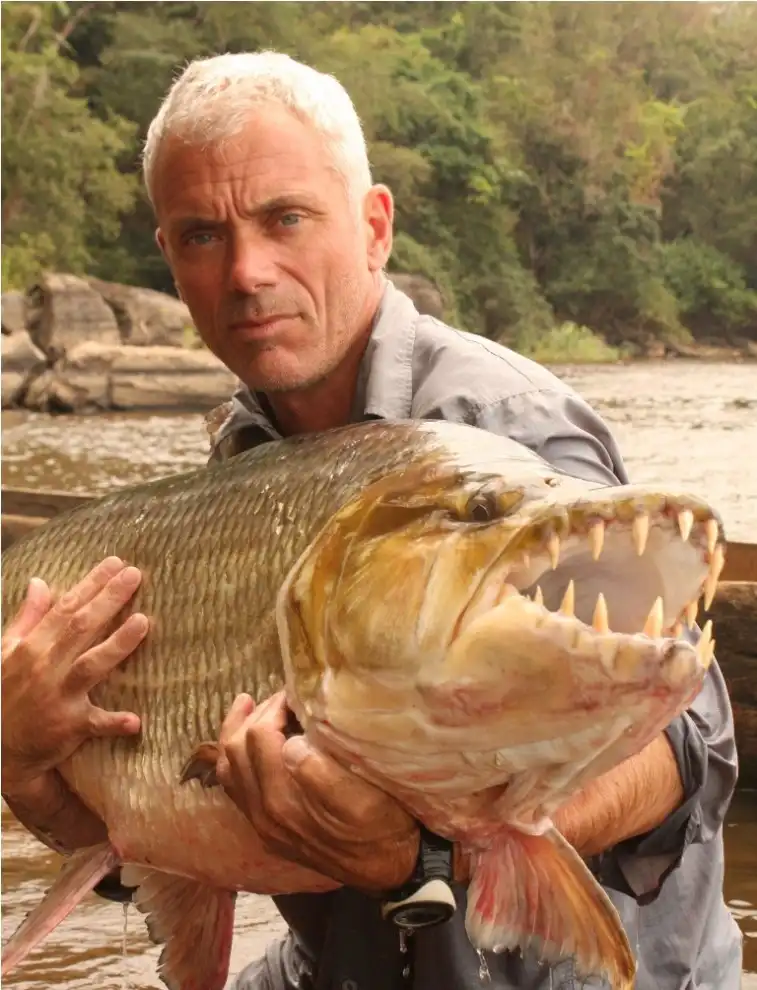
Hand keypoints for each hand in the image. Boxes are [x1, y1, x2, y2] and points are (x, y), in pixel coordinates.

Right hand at [1, 557, 147, 792]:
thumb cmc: (4, 694)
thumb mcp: (4, 652)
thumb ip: (27, 618)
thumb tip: (39, 582)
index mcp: (30, 647)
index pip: (65, 608)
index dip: (91, 584)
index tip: (116, 564)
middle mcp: (43, 669)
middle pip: (81, 628)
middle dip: (109, 600)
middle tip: (135, 575)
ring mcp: (57, 697)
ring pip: (91, 666)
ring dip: (118, 644)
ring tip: (144, 622)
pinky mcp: (68, 728)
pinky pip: (94, 724)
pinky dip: (114, 723)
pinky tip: (135, 720)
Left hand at [215, 692, 420, 891]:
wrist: (386, 870)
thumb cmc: (384, 827)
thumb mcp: (365, 800)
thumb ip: (323, 774)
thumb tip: (290, 743)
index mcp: (283, 801)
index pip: (259, 737)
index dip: (274, 707)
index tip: (297, 693)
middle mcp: (263, 813)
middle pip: (236, 748)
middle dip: (255, 714)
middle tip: (283, 697)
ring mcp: (260, 823)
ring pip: (227, 768)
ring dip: (236, 731)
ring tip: (249, 705)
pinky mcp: (265, 828)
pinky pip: (233, 786)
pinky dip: (233, 757)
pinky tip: (247, 741)